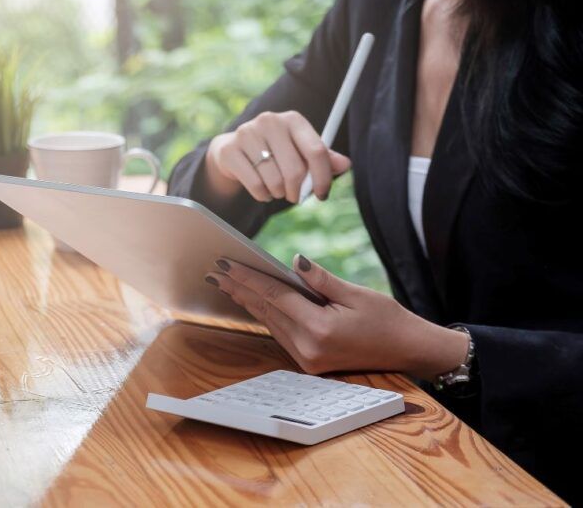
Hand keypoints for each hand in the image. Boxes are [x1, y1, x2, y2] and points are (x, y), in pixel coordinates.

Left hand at [204, 255, 469, 378]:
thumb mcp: (356, 293)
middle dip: (240, 289)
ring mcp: (307, 359)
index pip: (275, 297)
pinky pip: (280, 334)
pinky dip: (266, 315)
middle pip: (266, 311)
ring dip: (249, 302)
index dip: (248, 278)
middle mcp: (308, 348)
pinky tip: (252, 302)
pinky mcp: (309, 363)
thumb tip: (294, 261)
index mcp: (319, 329)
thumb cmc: (388, 320)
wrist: (408, 351)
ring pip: (270, 323)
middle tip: (216, 271)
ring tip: (227, 283)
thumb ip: (321, 279)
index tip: (226, 265)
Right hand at [205, 111, 351, 202]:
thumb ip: (323, 158)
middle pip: (295, 170)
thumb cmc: (275, 152)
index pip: (316, 151)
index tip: (322, 194)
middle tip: (296, 197)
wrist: (234, 150)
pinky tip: (262, 190)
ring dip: (278, 193)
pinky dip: (262, 195)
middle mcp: (270, 121)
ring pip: (274, 181)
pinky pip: (255, 186)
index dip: (323, 178)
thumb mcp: (300, 152)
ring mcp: (247, 133)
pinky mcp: (230, 150)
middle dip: (298, 191)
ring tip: (276, 189)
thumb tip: (346, 164)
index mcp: (293, 119)